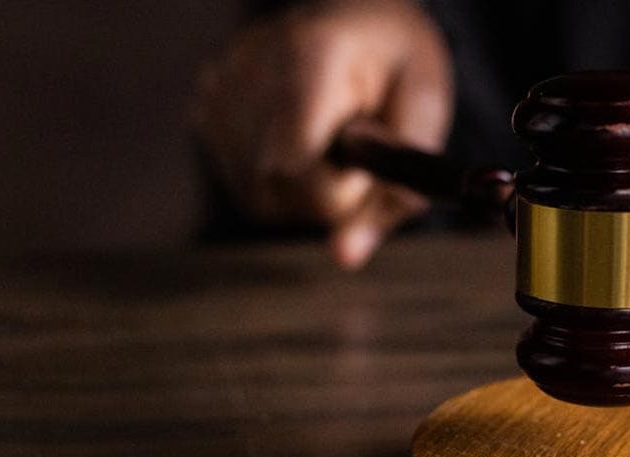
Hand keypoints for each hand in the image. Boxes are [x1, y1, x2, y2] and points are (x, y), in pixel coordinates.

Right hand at [192, 0, 453, 268]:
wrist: (359, 16)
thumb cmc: (398, 62)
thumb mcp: (424, 113)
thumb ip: (394, 190)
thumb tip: (345, 258)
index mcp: (308, 55)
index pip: (295, 166)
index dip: (338, 190)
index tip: (367, 161)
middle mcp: (248, 68)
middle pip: (274, 189)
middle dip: (327, 193)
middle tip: (357, 148)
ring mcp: (218, 87)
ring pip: (257, 196)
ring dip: (305, 191)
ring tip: (331, 137)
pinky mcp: (205, 105)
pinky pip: (244, 183)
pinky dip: (280, 179)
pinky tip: (302, 137)